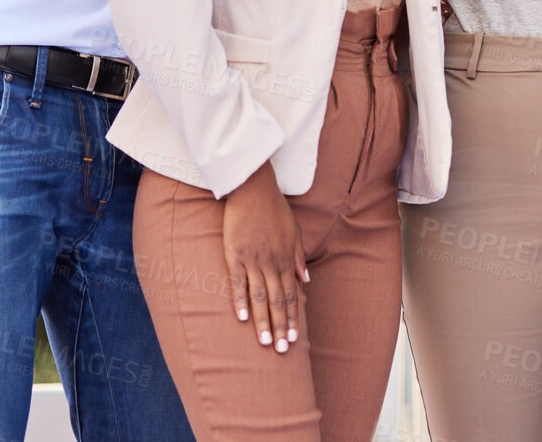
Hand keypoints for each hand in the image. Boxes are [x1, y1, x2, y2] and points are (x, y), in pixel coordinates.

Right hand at [222, 162, 307, 352]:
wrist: (253, 190)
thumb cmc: (274, 211)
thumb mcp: (294, 232)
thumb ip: (298, 258)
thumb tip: (306, 279)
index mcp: (286, 260)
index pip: (292, 295)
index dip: (293, 318)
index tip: (294, 338)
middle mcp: (271, 264)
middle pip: (278, 301)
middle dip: (280, 327)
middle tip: (281, 350)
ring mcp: (253, 261)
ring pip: (260, 297)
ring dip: (263, 322)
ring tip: (264, 343)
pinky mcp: (235, 255)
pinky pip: (238, 283)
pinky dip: (240, 301)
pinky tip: (243, 319)